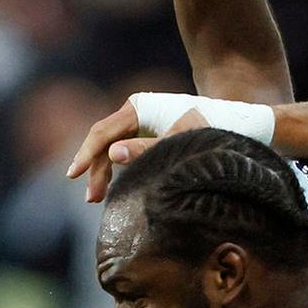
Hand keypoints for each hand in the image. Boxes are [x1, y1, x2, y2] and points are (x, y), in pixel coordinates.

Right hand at [65, 100, 208, 201]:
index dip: (86, 154)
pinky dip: (115, 168)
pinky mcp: (147, 133)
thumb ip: (146, 149)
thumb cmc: (209, 130)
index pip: (102, 132)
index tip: (73, 175)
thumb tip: (112, 154)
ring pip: (111, 146)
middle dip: (94, 169)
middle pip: (104, 141)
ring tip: (96, 198)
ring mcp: (140, 122)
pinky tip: (112, 186)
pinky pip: (123, 149)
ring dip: (102, 171)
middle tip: (91, 199)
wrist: (233, 122)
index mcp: (138, 108)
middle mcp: (134, 112)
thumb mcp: (178, 142)